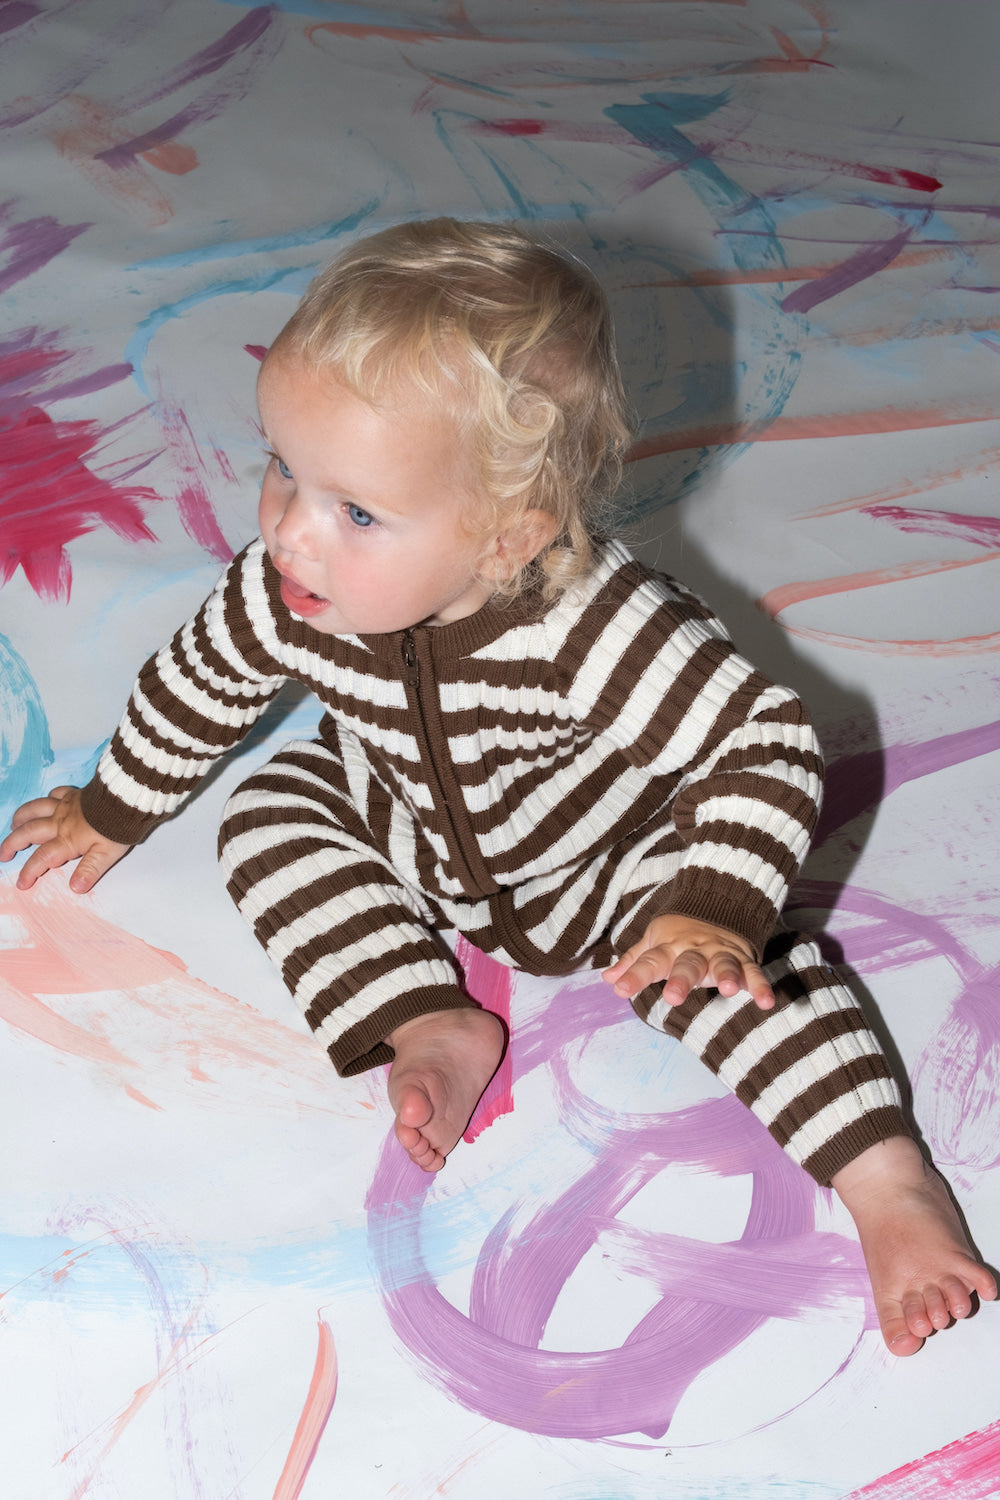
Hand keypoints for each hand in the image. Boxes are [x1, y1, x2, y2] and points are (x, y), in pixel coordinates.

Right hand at [0, 786, 130, 892]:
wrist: (126, 799)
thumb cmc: (118, 828)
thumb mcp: (106, 855)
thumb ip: (89, 870)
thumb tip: (75, 888)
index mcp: (66, 840)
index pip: (42, 859)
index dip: (29, 871)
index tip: (22, 884)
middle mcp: (60, 822)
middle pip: (28, 832)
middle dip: (12, 844)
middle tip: (3, 854)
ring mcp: (65, 806)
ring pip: (35, 810)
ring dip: (21, 818)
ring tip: (13, 825)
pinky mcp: (74, 794)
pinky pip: (54, 794)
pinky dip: (46, 799)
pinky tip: (45, 802)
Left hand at [603, 914, 774, 1009]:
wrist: (716, 903)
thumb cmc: (678, 932)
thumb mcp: (654, 942)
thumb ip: (633, 962)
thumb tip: (606, 979)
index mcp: (668, 947)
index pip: (648, 961)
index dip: (633, 975)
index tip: (620, 990)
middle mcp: (694, 950)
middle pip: (687, 964)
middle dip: (681, 979)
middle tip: (673, 997)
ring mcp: (719, 953)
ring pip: (723, 964)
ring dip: (727, 976)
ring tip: (728, 990)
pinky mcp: (743, 958)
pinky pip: (753, 972)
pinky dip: (760, 985)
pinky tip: (766, 1001)